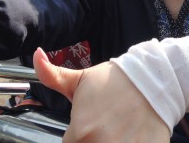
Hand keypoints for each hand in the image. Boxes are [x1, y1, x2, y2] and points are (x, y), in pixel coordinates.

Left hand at [33, 48, 169, 142]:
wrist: (152, 81)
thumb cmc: (114, 82)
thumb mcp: (80, 79)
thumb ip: (52, 75)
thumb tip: (36, 54)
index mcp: (80, 133)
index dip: (76, 138)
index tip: (87, 128)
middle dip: (92, 140)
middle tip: (104, 128)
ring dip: (109, 142)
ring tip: (116, 132)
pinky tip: (128, 136)